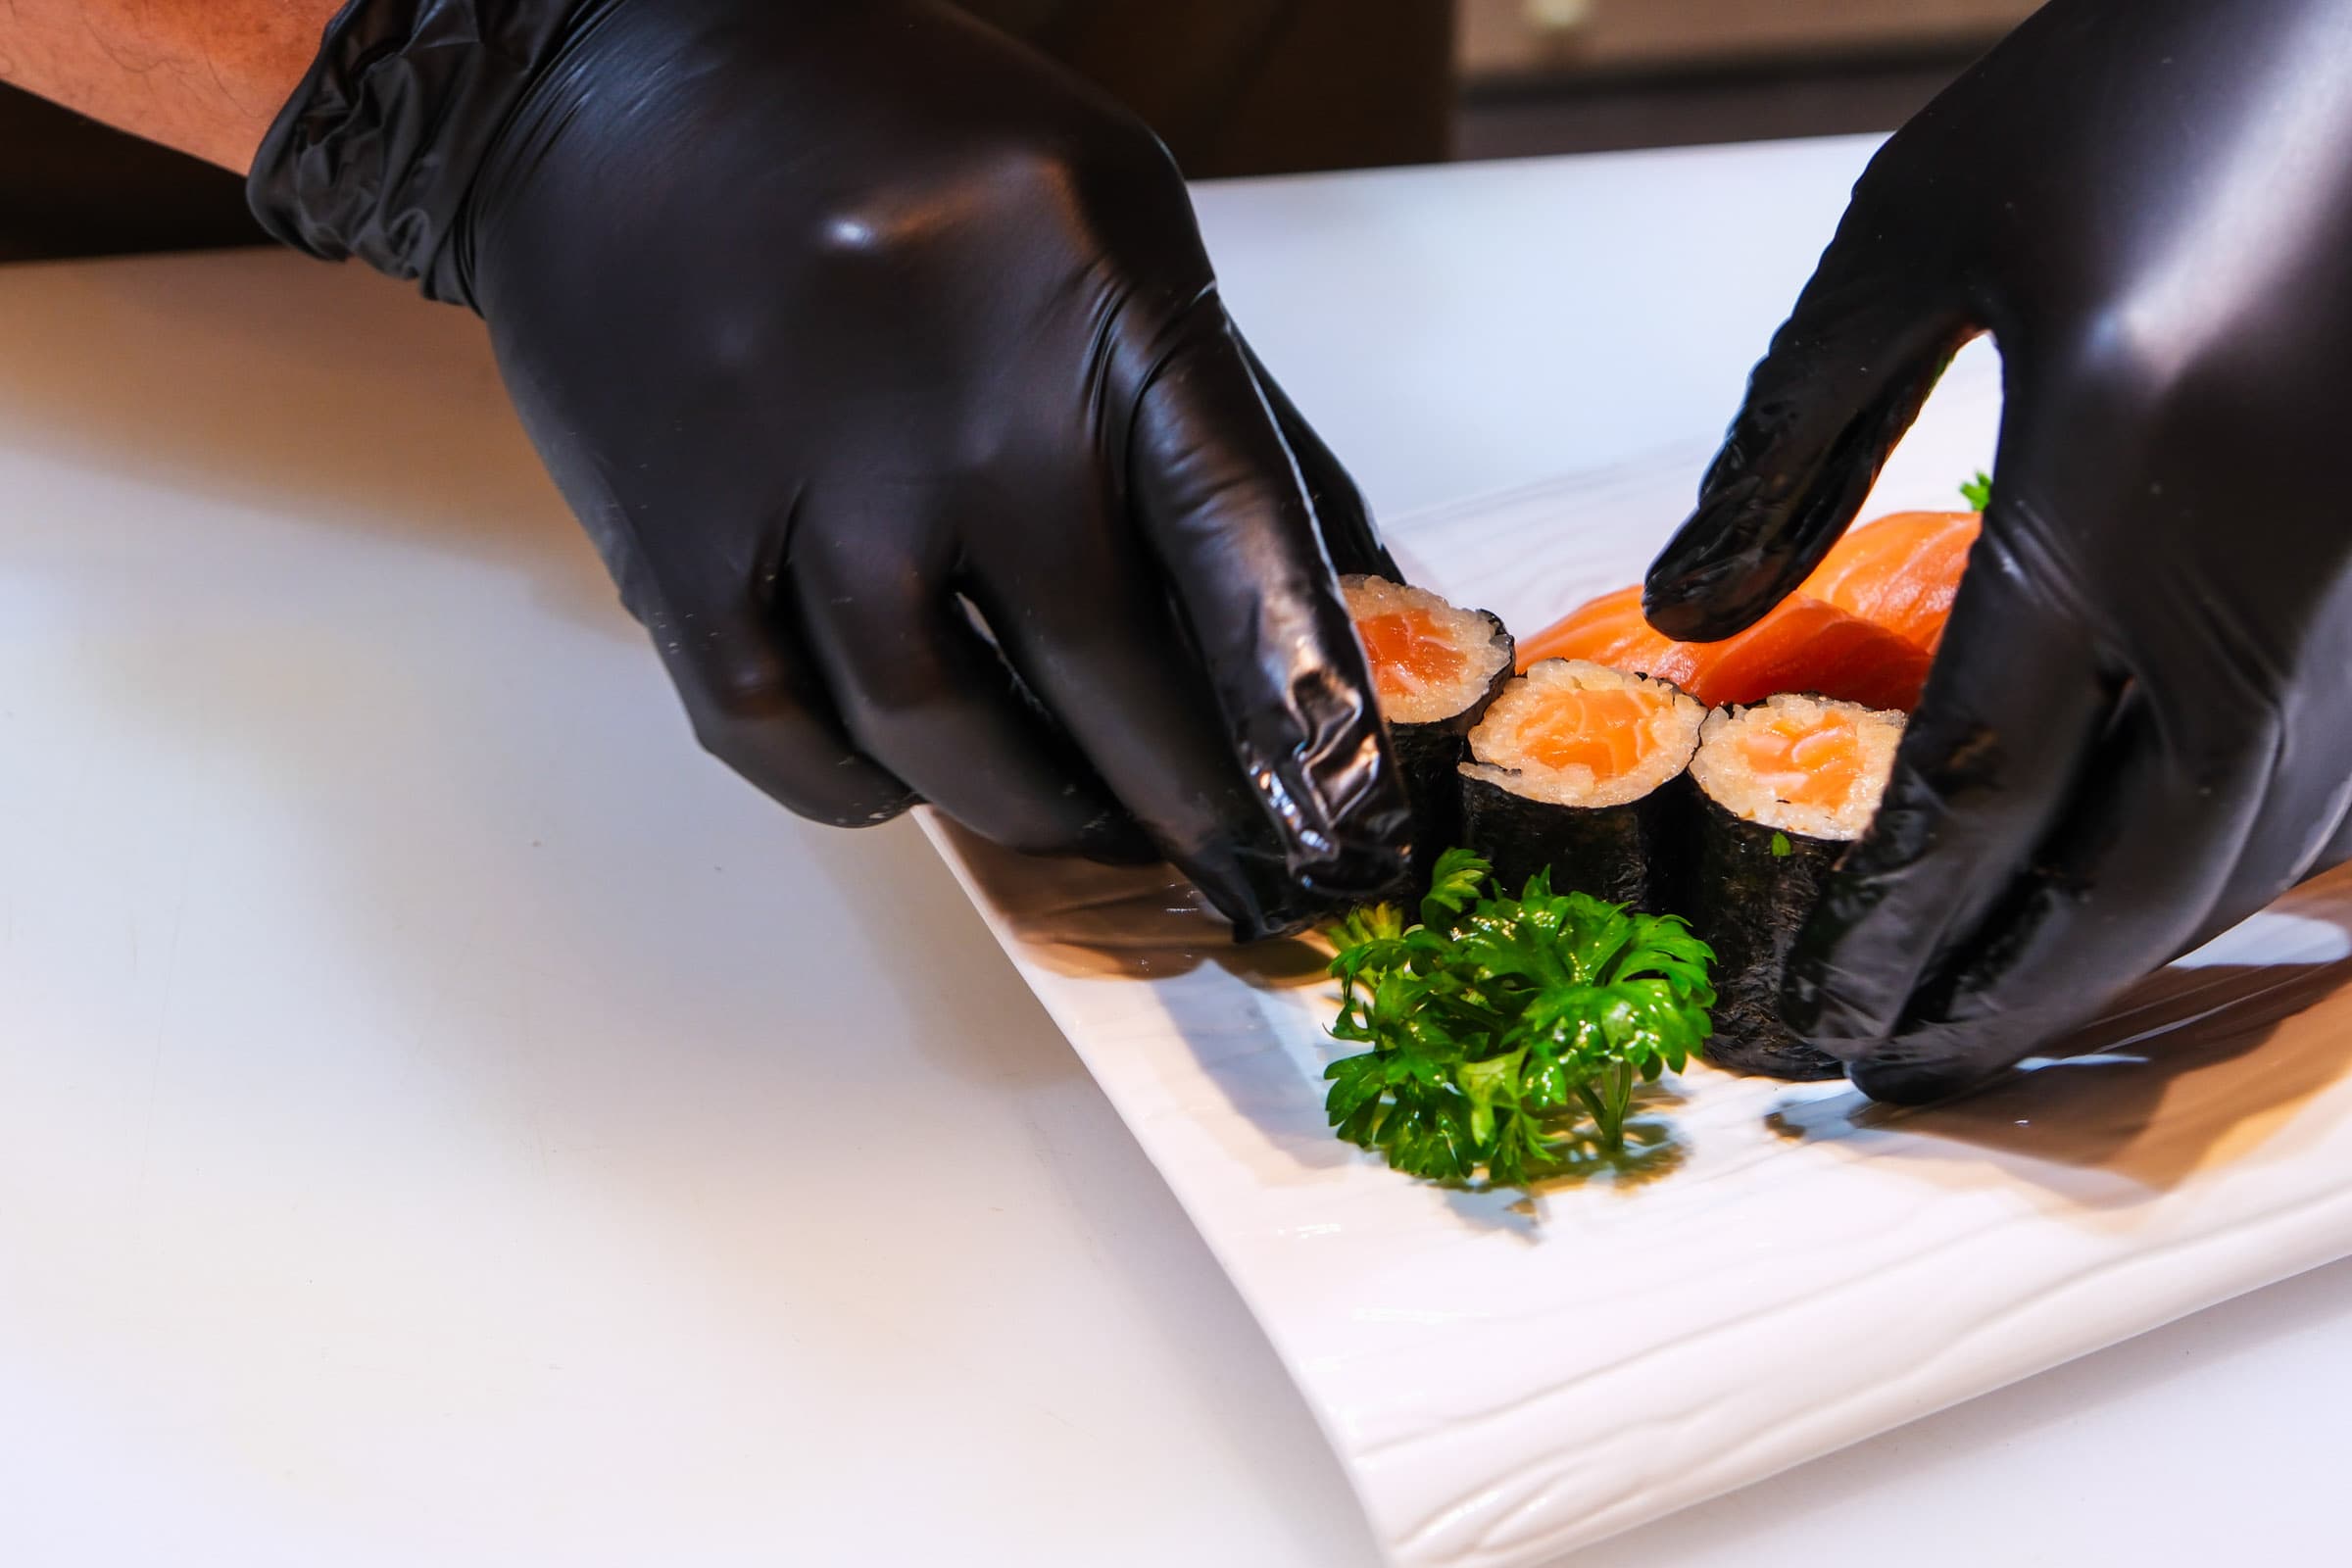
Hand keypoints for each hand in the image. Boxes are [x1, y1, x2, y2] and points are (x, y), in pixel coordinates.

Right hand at [249, 0, 1409, 938]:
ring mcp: (804, 480)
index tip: (1347, 812)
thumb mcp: (1120, 217)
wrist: (621, 70)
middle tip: (1236, 858)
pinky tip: (907, 778)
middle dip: (1190, 800)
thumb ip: (1227, 410)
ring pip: (940, 734)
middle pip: (1101, 671)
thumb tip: (1345, 594)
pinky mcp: (673, 539)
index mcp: (1098, 306)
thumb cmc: (900, 145)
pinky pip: (778, 736)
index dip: (1303, 702)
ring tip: (1090, 822)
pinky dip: (855, 790)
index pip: (1240, 546)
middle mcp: (958, 403)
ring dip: (1035, 811)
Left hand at [1643, 0, 2351, 1100]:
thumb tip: (1689, 610)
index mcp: (2119, 473)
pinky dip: (2216, 865)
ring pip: (2251, 843)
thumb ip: (1791, 435)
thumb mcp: (1919, 229)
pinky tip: (2132, 884)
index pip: (1979, 783)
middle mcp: (2267, 560)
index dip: (1889, 922)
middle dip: (2011, 991)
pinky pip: (2321, 770)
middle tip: (1902, 1065)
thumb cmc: (2164, 67)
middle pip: (2134, 864)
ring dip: (2119, 955)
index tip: (1812, 1007)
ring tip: (1997, 1009)